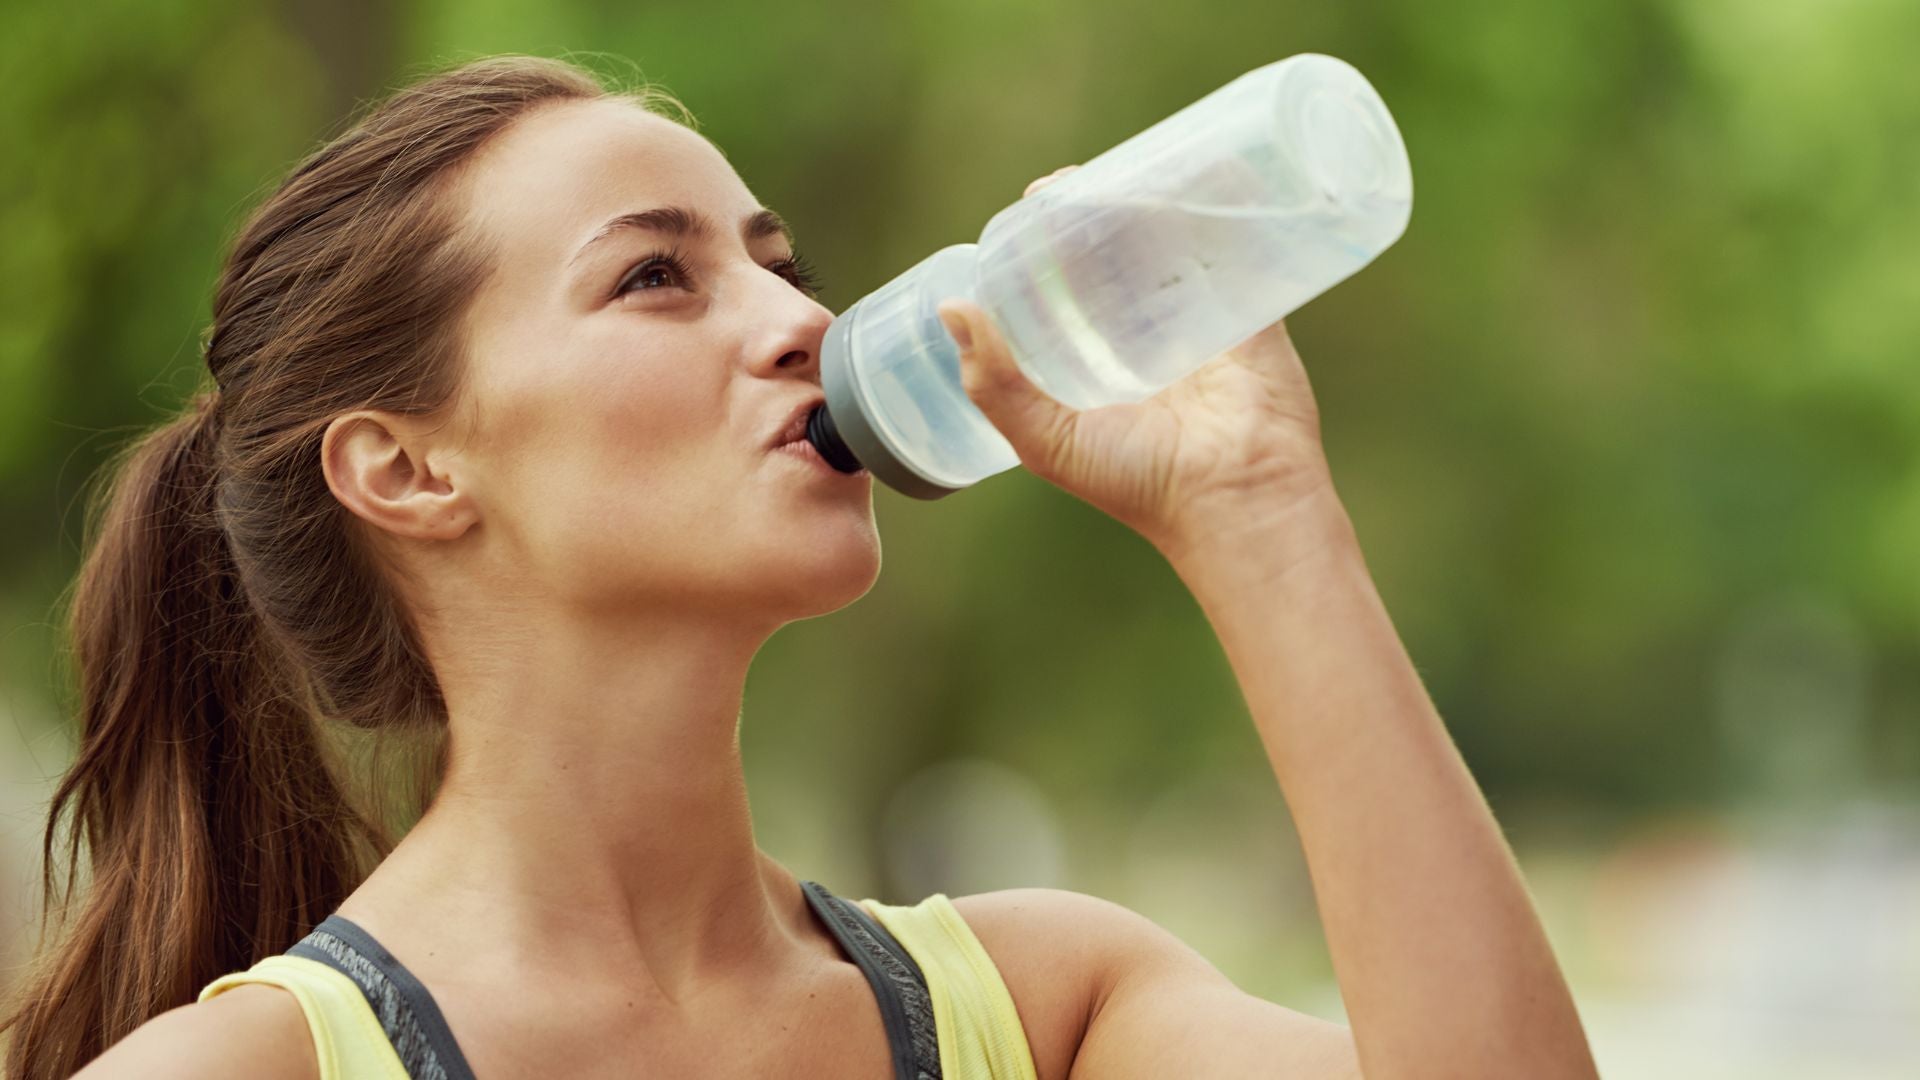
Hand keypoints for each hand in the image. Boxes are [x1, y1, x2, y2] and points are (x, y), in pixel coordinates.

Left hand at [937, 166, 1339, 559]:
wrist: (1234, 501)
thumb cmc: (1139, 483)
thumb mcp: (1047, 440)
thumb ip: (995, 385)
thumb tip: (952, 308)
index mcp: (1100, 364)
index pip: (1069, 285)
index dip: (1049, 244)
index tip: (1032, 206)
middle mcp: (1149, 337)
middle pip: (1121, 254)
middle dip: (1098, 211)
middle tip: (1074, 181)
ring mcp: (1203, 320)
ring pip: (1176, 241)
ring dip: (1156, 198)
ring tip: (1130, 166)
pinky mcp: (1254, 311)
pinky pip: (1244, 246)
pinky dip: (1232, 204)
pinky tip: (1209, 166)